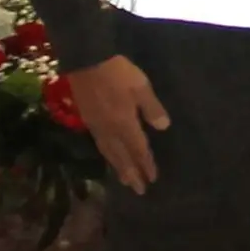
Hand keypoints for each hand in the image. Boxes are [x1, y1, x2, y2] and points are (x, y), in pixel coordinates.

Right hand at [67, 54, 172, 193]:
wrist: (86, 60)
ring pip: (109, 153)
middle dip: (132, 173)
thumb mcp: (141, 86)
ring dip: (118, 169)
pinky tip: (109, 157)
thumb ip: (152, 108)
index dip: (146, 164)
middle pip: (122, 157)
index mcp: (125, 123)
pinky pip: (100, 145)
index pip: (138, 149)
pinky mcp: (88, 120)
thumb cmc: (117, 72)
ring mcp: (96, 126)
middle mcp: (110, 130)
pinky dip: (107, 156)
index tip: (153, 179)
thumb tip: (163, 127)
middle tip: (139, 190)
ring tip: (126, 181)